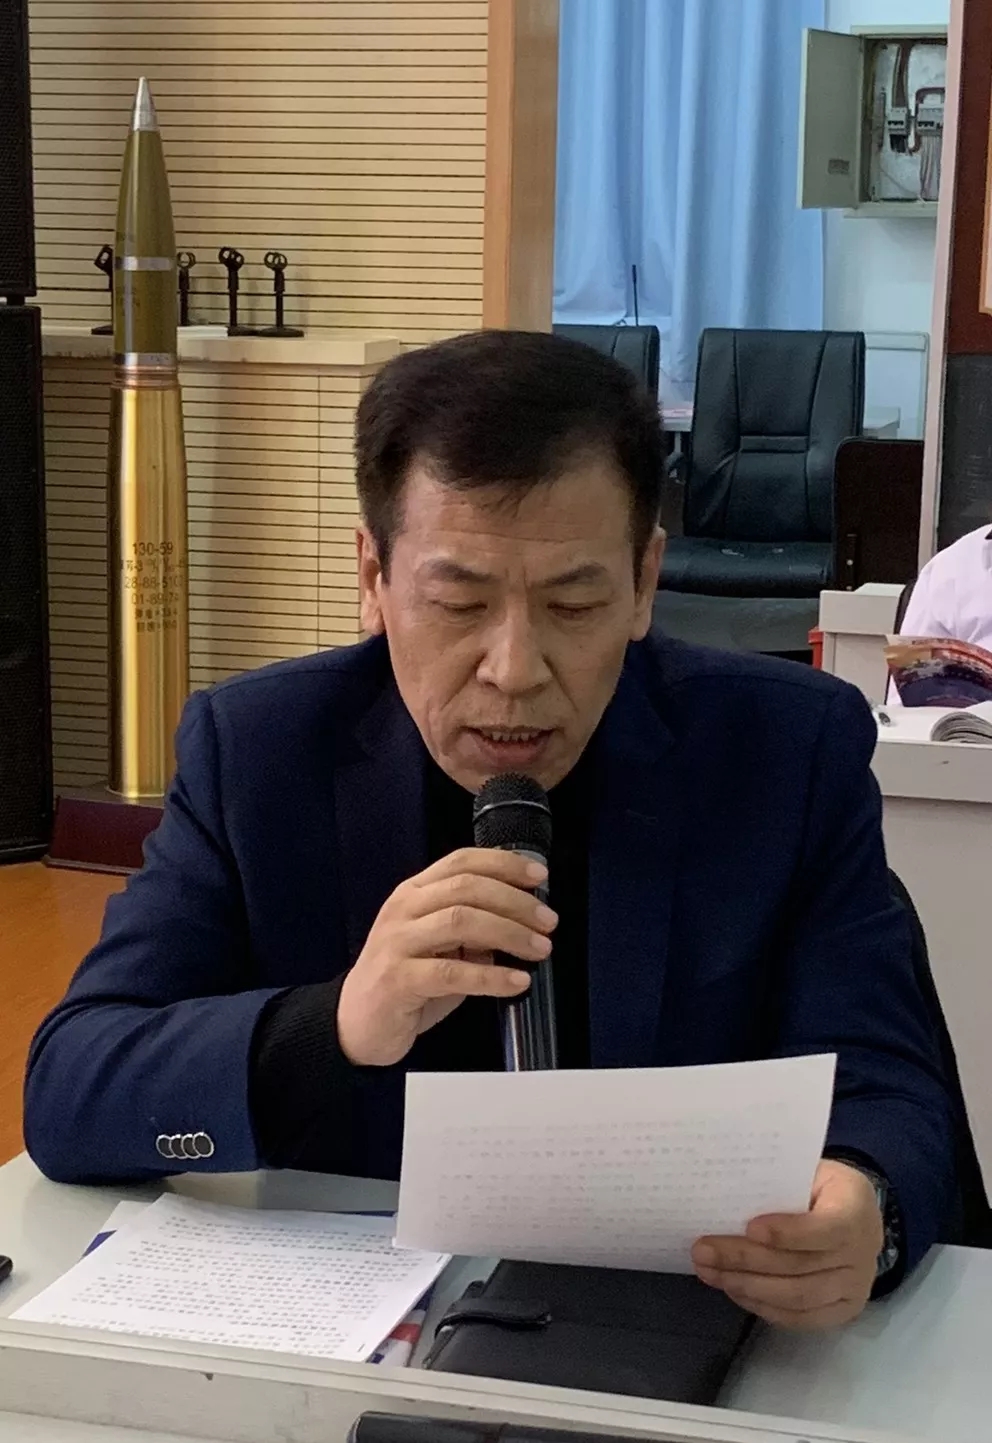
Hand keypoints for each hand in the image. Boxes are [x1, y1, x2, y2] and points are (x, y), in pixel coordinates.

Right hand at [337, 848, 556, 1066]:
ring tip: (541, 949)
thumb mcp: (439, 945)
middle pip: (466, 888)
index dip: (503, 864)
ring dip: (509, 933)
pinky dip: (491, 976)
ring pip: (461, 922)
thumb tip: (522, 919)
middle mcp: (403, 909)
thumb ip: (472, 928)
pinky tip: (518, 981)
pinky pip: (452, 973)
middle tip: (549, 922)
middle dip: (515, 902)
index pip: (461, 861)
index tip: (539, 877)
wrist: (355, 1024)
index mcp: (414, 893)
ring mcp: (397, 943)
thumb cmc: (406, 981)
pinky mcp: (398, 980)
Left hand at [691, 1159, 883, 1329]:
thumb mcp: (809, 1169)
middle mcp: (862, 1254)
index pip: (825, 1229)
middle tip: (702, 1251)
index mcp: (856, 1208)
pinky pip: (800, 1318)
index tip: (749, 1228)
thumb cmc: (822, 1186)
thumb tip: (729, 1192)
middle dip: (746, 1260)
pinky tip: (734, 1290)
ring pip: (796, 1297)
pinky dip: (762, 1306)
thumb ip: (780, 1181)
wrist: (857, 1213)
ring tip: (709, 1272)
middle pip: (800, 1266)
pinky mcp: (843, 1312)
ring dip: (746, 1286)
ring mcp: (855, 1288)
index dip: (788, 1232)